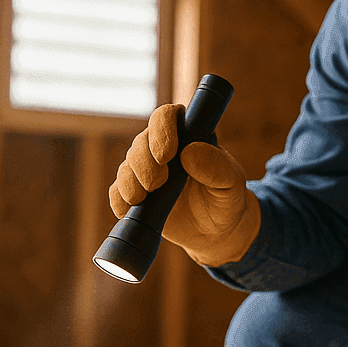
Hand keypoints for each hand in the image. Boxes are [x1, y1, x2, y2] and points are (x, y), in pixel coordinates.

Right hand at [109, 103, 260, 265]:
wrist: (216, 231)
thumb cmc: (226, 199)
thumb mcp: (231, 183)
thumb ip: (216, 166)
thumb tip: (189, 152)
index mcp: (187, 135)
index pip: (166, 116)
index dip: (161, 130)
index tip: (166, 155)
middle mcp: (162, 148)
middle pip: (141, 142)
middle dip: (144, 162)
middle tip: (157, 183)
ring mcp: (146, 170)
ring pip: (126, 165)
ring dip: (130, 181)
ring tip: (143, 198)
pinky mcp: (136, 193)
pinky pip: (116, 191)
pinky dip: (119, 199)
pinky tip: (127, 209)